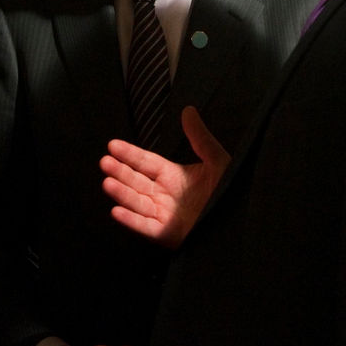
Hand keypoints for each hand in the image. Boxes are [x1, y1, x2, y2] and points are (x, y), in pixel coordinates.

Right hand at [99, 106, 229, 249]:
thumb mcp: (217, 161)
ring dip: (121, 194)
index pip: (146, 162)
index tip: (112, 145)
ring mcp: (165, 216)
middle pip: (137, 182)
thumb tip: (188, 110)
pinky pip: (146, 227)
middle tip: (105, 162)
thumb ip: (200, 138)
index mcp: (174, 177)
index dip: (129, 154)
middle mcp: (165, 196)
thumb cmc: (231, 191)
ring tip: (107, 183)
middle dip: (120, 172)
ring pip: (137, 203)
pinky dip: (131, 221)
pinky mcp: (168, 234)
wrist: (241, 222)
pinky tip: (117, 211)